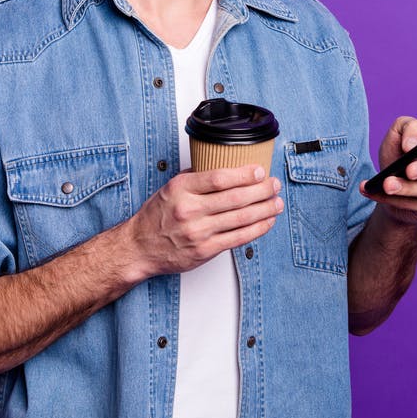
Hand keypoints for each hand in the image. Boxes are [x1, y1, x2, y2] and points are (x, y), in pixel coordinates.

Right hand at [127, 165, 282, 274]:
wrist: (139, 247)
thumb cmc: (156, 216)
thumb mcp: (170, 188)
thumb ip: (196, 178)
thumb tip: (225, 167)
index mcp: (181, 190)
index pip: (218, 178)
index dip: (243, 174)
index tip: (259, 170)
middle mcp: (189, 210)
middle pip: (235, 198)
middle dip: (261, 190)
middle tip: (274, 184)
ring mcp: (198, 232)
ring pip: (240, 218)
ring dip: (264, 210)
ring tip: (276, 203)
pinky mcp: (205, 250)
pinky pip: (237, 238)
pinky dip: (256, 229)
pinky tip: (266, 222)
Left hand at [360, 116, 416, 225]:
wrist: (388, 184)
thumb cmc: (400, 153)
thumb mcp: (400, 133)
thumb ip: (410, 128)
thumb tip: (412, 145)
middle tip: (409, 169)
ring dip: (405, 188)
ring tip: (386, 183)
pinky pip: (414, 205)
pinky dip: (391, 198)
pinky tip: (373, 190)